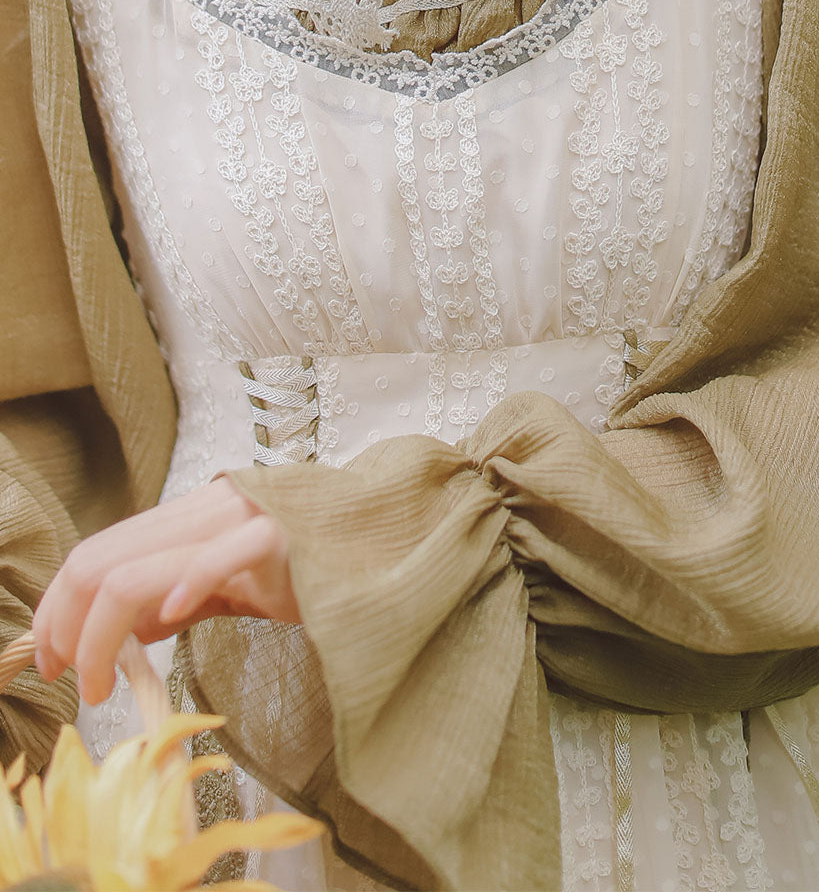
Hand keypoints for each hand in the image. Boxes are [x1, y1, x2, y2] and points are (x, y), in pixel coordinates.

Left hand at [31, 476, 299, 704]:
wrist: (390, 542)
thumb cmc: (316, 568)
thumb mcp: (235, 583)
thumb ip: (184, 595)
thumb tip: (131, 628)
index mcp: (192, 517)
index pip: (97, 552)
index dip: (58, 608)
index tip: (52, 658)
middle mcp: (206, 510)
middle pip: (100, 562)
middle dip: (67, 629)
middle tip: (71, 681)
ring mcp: (241, 520)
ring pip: (137, 570)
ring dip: (101, 636)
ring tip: (101, 684)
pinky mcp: (280, 538)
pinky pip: (219, 557)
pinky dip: (184, 587)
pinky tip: (170, 621)